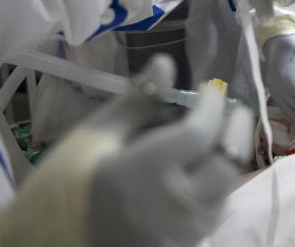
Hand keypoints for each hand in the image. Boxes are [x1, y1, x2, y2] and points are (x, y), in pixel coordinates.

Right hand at [0, 56, 238, 246]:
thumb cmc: (59, 187)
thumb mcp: (93, 136)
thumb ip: (137, 101)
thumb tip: (166, 64)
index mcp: (146, 173)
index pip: (201, 133)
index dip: (212, 105)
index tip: (209, 88)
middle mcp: (172, 208)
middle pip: (227, 164)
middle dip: (234, 131)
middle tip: (229, 110)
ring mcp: (178, 236)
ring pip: (225, 192)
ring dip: (226, 159)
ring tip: (213, 137)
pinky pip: (210, 215)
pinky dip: (213, 188)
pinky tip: (197, 170)